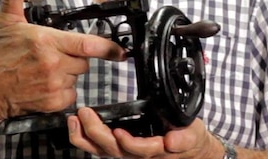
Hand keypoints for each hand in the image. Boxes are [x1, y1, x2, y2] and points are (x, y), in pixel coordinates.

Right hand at [0, 0, 126, 123]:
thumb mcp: (7, 21)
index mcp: (46, 41)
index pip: (86, 44)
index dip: (108, 48)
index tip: (119, 51)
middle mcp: (53, 63)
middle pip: (83, 60)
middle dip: (74, 57)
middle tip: (54, 55)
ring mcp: (53, 84)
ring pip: (77, 77)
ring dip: (68, 74)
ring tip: (46, 69)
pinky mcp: (52, 102)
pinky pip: (71, 95)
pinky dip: (63, 91)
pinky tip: (46, 84)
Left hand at [67, 109, 221, 158]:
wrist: (188, 148)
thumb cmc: (188, 139)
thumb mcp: (193, 135)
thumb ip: (185, 138)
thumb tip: (172, 141)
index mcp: (155, 150)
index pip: (139, 150)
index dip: (129, 143)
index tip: (119, 132)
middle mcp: (136, 154)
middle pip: (113, 149)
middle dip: (97, 133)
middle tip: (85, 113)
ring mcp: (126, 152)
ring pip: (102, 150)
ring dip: (85, 136)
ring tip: (74, 119)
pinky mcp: (119, 146)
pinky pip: (99, 146)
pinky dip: (85, 137)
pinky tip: (76, 123)